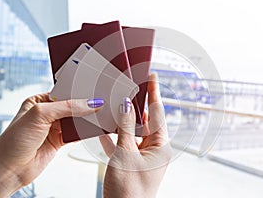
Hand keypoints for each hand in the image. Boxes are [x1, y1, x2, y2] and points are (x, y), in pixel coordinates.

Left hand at [0, 94, 103, 196]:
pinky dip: (86, 131)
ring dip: (87, 119)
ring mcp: (54, 127)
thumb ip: (67, 107)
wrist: (10, 169)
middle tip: (101, 103)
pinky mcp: (60, 140)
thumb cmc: (14, 140)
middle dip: (85, 106)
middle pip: (72, 106)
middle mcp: (47, 113)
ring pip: (77, 120)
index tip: (94, 92)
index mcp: (39, 101)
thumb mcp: (40, 114)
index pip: (64, 93)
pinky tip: (94, 128)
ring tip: (101, 115)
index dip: (78, 92)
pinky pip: (77, 133)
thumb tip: (90, 103)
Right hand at [100, 73, 171, 197]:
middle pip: (144, 120)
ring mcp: (141, 156)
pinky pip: (121, 145)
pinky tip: (102, 128)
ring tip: (115, 102)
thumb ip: (126, 128)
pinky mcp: (129, 163)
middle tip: (129, 86)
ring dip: (122, 120)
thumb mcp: (126, 155)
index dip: (154, 93)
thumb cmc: (129, 190)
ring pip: (131, 131)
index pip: (157, 113)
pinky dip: (113, 137)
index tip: (152, 77)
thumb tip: (127, 104)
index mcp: (160, 145)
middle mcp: (153, 149)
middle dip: (136, 104)